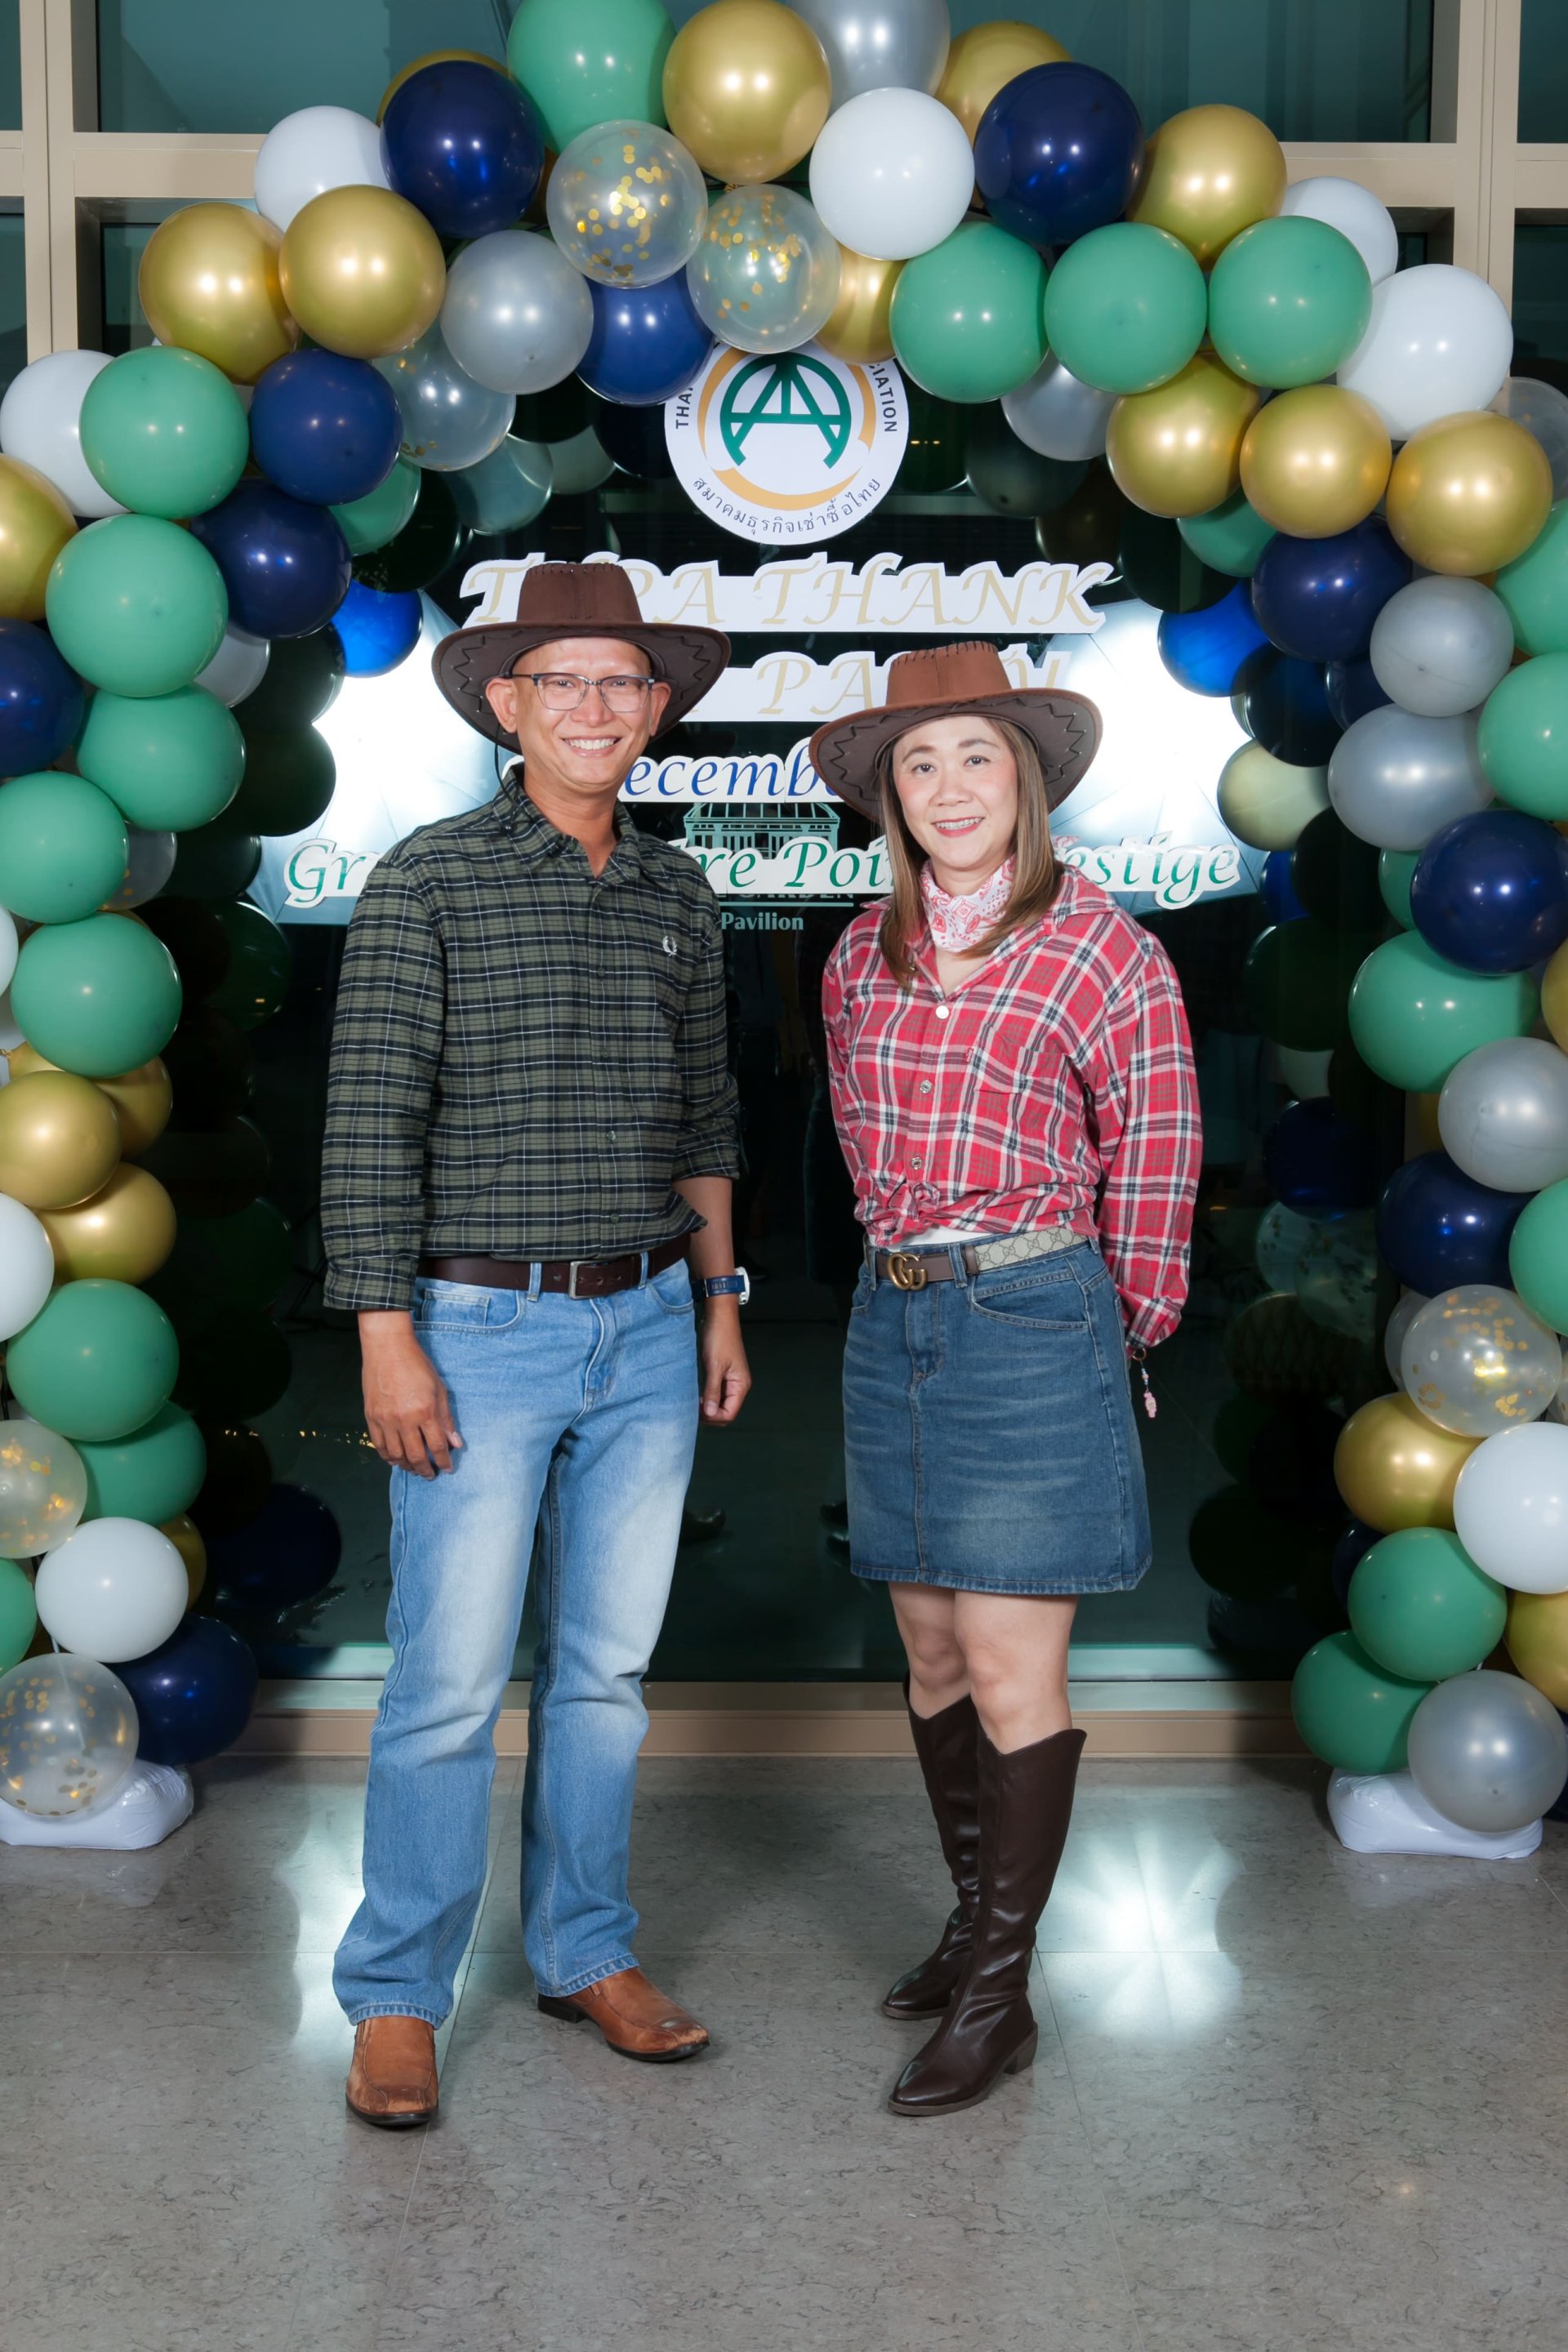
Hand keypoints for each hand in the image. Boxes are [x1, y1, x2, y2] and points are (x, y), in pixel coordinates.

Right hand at [360, 1314, 462, 1476]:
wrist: (388, 1349)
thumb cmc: (417, 1365)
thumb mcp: (439, 1389)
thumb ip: (446, 1418)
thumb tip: (455, 1443)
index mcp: (425, 1412)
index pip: (437, 1446)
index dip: (444, 1461)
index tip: (448, 1469)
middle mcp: (404, 1420)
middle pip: (416, 1456)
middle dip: (425, 1469)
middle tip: (430, 1475)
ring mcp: (385, 1420)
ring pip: (396, 1455)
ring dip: (407, 1466)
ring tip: (414, 1469)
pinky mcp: (371, 1417)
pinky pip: (379, 1445)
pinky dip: (387, 1456)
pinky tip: (395, 1459)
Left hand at [699, 1302, 750, 1424]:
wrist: (719, 1318)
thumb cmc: (720, 1338)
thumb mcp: (715, 1366)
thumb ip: (712, 1391)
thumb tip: (710, 1413)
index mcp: (740, 1385)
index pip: (729, 1414)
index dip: (714, 1417)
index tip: (697, 1411)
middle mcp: (738, 1385)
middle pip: (726, 1412)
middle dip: (710, 1415)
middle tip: (693, 1408)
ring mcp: (731, 1381)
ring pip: (720, 1404)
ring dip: (708, 1407)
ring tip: (693, 1402)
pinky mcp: (723, 1375)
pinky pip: (717, 1394)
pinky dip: (707, 1398)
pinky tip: (697, 1395)